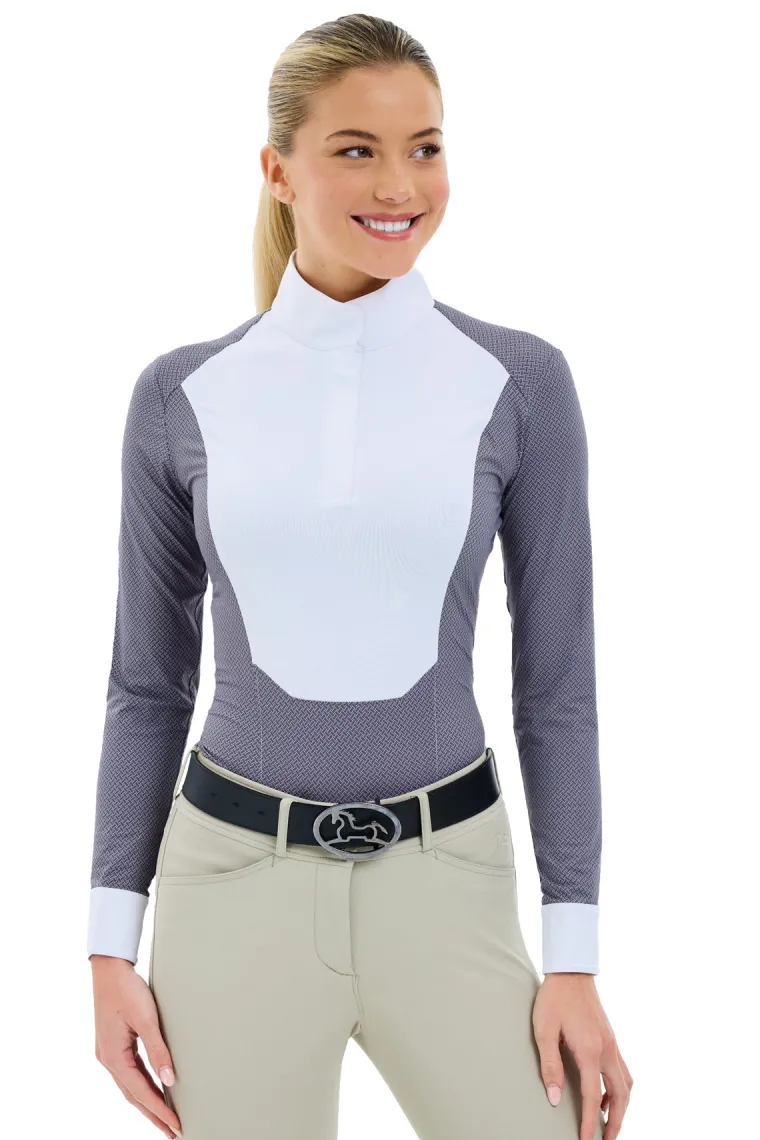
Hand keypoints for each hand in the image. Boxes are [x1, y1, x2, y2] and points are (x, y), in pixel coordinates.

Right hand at [90, 954, 182, 1137]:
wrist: (110, 969)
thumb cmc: (126, 989)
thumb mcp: (146, 1019)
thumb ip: (158, 1050)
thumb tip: (170, 1079)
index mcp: (113, 1057)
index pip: (140, 1093)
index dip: (159, 1110)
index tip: (175, 1125)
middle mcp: (108, 1059)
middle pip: (134, 1095)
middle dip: (153, 1114)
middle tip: (172, 1131)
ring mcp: (110, 1053)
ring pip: (131, 1086)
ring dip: (149, 1102)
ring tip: (166, 1117)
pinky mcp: (114, 1045)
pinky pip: (130, 1073)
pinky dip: (143, 1086)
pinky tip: (154, 1089)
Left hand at [532, 972, 631, 1138]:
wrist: (571, 972)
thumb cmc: (554, 998)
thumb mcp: (544, 1030)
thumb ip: (549, 1065)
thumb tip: (554, 1099)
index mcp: (590, 1050)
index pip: (594, 1098)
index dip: (591, 1124)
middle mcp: (607, 1050)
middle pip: (621, 1097)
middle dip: (616, 1123)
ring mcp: (612, 1044)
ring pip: (627, 1085)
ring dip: (622, 1108)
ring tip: (609, 1124)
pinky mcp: (611, 1039)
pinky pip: (623, 1071)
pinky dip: (620, 1090)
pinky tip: (606, 1095)